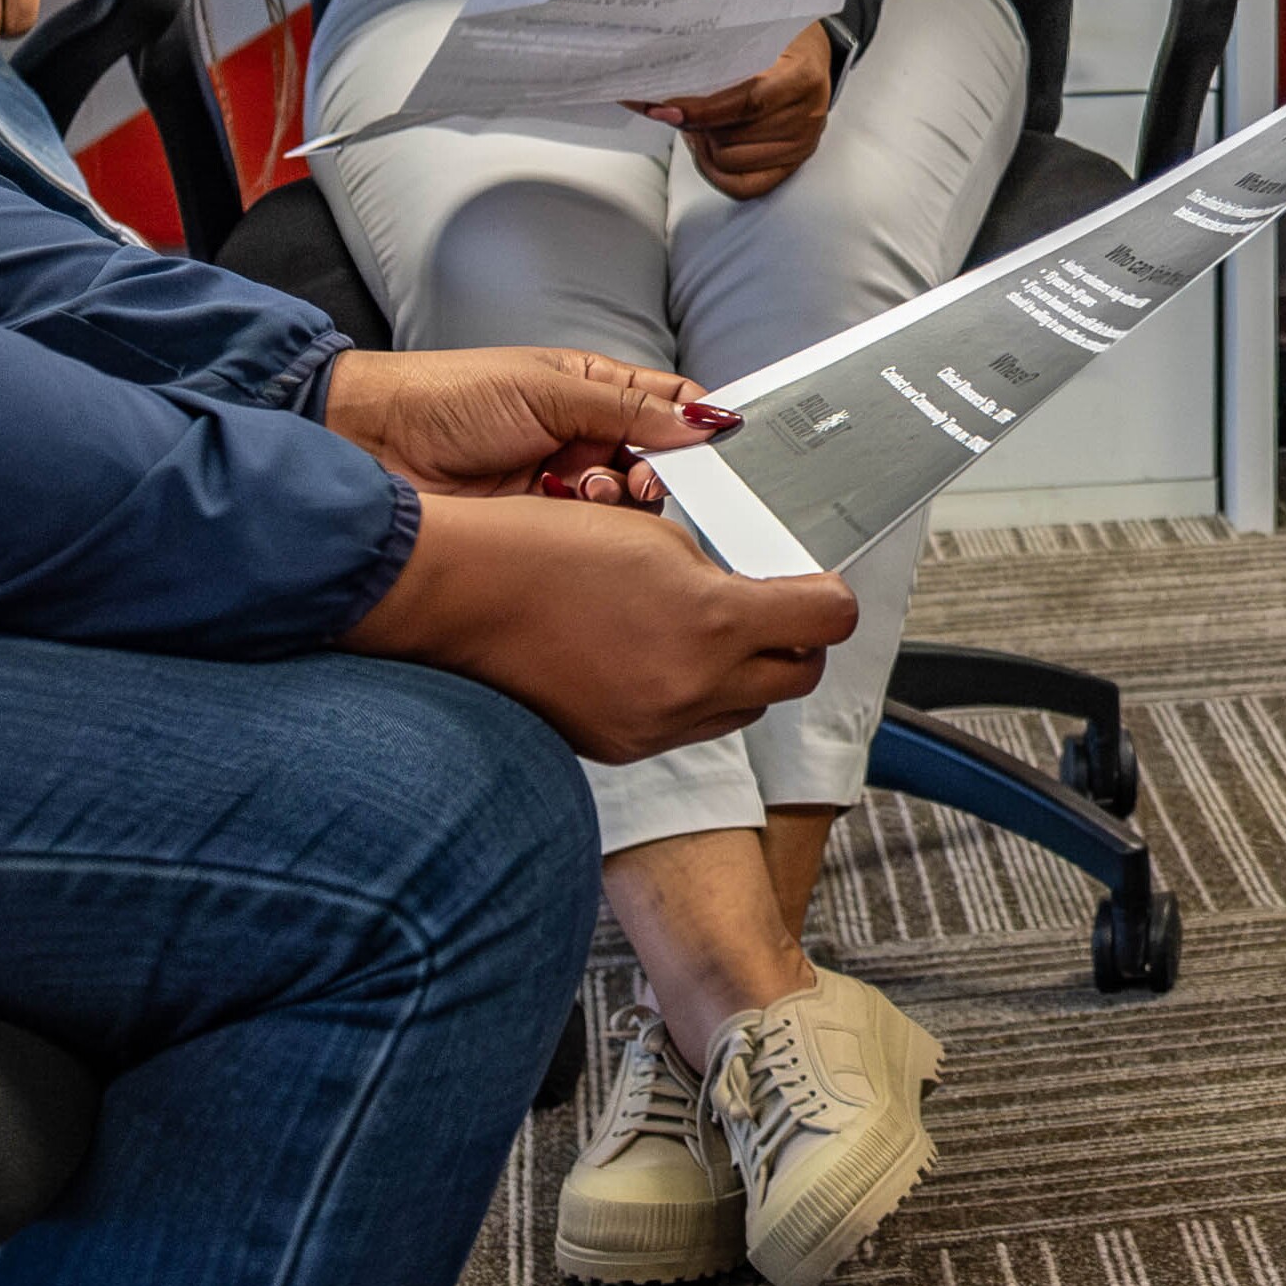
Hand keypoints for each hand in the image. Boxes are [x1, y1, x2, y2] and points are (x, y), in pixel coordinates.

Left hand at [324, 345, 730, 502]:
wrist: (369, 448)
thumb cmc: (445, 397)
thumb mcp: (545, 389)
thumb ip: (627, 408)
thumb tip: (702, 421)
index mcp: (593, 390)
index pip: (670, 404)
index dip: (700, 424)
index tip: (720, 444)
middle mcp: (585, 438)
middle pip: (659, 462)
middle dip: (660, 471)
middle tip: (642, 479)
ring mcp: (564, 486)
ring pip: (628, 504)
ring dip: (618, 499)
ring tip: (587, 490)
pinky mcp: (541, 530)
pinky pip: (589, 535)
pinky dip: (587, 528)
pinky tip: (561, 510)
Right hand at [338, 490, 862, 763]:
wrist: (457, 597)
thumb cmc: (545, 551)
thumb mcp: (659, 538)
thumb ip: (724, 574)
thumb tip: (760, 594)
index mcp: (715, 622)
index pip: (826, 621)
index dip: (828, 598)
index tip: (817, 588)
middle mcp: (695, 686)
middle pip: (797, 675)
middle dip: (795, 641)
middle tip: (774, 610)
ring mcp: (656, 726)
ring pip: (744, 709)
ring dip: (742, 674)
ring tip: (702, 633)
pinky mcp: (619, 748)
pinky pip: (686, 728)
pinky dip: (688, 698)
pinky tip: (651, 660)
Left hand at [644, 23, 836, 201]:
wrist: (815, 58)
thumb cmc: (783, 44)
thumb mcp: (757, 40)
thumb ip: (721, 65)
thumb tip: (669, 95)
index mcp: (801, 78)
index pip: (746, 103)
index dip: (701, 111)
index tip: (665, 110)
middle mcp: (805, 117)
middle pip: (731, 139)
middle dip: (696, 125)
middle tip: (679, 109)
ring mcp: (801, 144)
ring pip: (729, 161)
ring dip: (703, 144)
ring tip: (697, 124)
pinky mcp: (792, 164)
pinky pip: (744, 186)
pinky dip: (715, 170)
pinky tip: (707, 148)